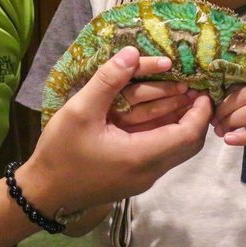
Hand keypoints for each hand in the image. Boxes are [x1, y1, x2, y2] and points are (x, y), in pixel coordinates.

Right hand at [19, 47, 211, 213]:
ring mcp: (143, 178)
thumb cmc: (61, 152)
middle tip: (194, 90)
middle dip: (196, 116)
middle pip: (189, 145)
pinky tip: (155, 114)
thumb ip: (108, 80)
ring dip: (180, 123)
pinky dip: (165, 132)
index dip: (201, 112)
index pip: (189, 135)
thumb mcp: (80, 110)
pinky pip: (160, 154)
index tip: (202, 88)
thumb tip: (132, 52)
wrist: (43, 193)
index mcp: (141, 156)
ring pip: (175, 150)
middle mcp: (149, 171)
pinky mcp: (134, 178)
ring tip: (179, 96)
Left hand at [213, 84, 245, 166]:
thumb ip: (241, 97)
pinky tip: (229, 140)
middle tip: (214, 120)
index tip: (211, 104)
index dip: (225, 93)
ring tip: (219, 131)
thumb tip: (211, 96)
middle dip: (226, 107)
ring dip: (231, 121)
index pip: (245, 81)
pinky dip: (242, 137)